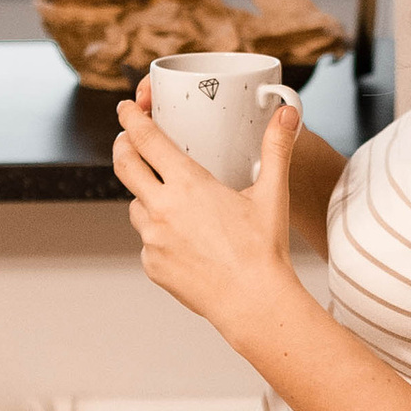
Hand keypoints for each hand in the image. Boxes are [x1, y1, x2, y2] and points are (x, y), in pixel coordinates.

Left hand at [112, 76, 304, 351]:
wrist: (253, 303)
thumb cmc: (263, 252)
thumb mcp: (272, 194)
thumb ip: (276, 148)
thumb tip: (288, 114)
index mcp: (188, 184)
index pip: (146, 140)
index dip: (131, 119)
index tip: (126, 108)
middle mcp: (162, 209)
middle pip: (124, 166)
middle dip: (122, 146)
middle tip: (127, 139)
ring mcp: (153, 239)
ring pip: (135, 206)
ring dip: (144, 196)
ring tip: (165, 196)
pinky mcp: (152, 265)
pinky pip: (147, 241)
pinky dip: (158, 234)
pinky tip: (182, 239)